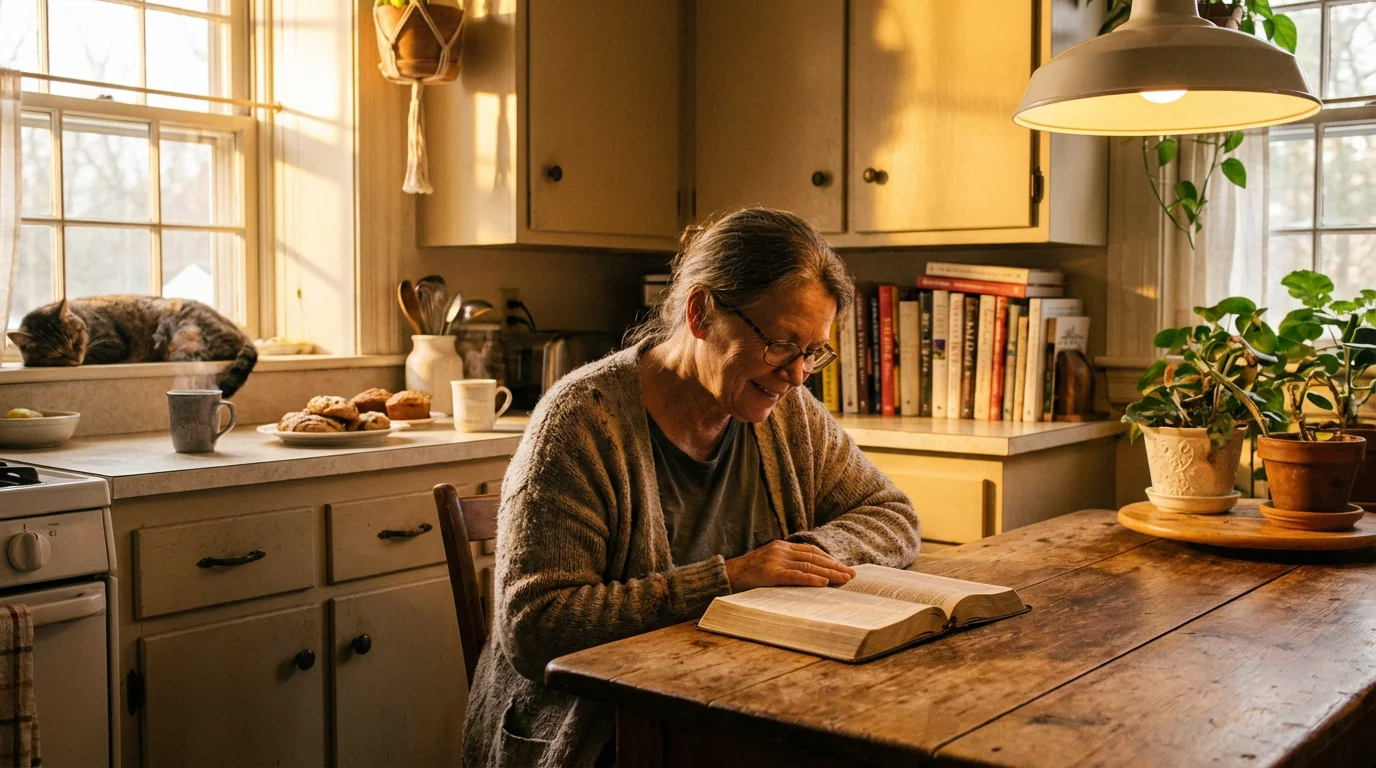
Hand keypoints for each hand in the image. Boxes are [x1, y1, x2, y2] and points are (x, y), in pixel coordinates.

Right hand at [724, 540, 855, 591]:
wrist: (724, 576)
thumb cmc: (747, 575)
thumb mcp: (768, 564)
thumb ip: (786, 565)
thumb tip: (810, 575)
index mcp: (781, 547)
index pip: (811, 551)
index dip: (829, 559)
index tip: (844, 567)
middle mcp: (780, 550)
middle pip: (814, 557)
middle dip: (835, 566)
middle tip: (851, 575)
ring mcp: (775, 561)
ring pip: (808, 566)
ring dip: (829, 574)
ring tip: (844, 580)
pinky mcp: (770, 574)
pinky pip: (795, 576)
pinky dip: (811, 579)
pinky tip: (824, 583)